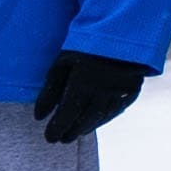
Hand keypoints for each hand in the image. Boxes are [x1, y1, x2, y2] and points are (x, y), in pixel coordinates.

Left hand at [33, 51, 150, 145]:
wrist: (123, 32)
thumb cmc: (85, 45)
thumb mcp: (62, 64)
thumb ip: (49, 91)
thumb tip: (39, 117)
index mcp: (82, 84)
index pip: (66, 117)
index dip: (56, 130)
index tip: (49, 137)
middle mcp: (102, 93)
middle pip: (83, 122)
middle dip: (70, 132)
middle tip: (61, 138)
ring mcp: (119, 94)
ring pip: (99, 119)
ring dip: (86, 128)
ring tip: (76, 132)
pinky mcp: (132, 92)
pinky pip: (115, 112)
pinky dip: (102, 119)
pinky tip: (94, 121)